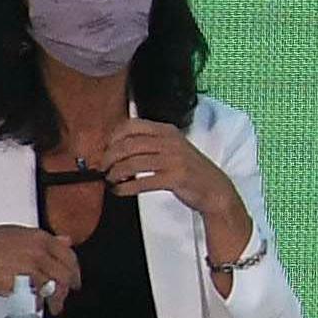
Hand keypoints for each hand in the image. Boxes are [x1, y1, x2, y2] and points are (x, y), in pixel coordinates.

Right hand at [0, 225, 80, 314]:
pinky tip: (38, 306)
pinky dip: (41, 302)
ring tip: (54, 307)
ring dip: (57, 298)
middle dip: (68, 287)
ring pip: (56, 284)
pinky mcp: (23, 280)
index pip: (68, 254)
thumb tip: (66, 241)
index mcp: (40, 237)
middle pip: (66, 271)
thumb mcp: (17, 235)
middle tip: (64, 296)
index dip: (74, 269)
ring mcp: (33, 265)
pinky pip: (40, 294)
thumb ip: (43, 241)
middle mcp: (40, 250)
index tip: (74, 278)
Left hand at [99, 121, 250, 256]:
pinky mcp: (175, 178)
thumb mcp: (173, 148)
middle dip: (109, 157)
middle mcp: (171, 142)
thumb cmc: (190, 170)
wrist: (214, 189)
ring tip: (110, 180)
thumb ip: (150, 143)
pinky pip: (142, 182)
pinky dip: (125, 187)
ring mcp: (174, 160)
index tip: (105, 149)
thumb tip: (116, 148)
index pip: (132, 126)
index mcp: (167, 131)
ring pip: (132, 163)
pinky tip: (119, 191)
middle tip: (102, 167)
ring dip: (115, 173)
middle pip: (128, 145)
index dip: (113, 137)